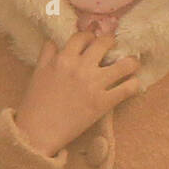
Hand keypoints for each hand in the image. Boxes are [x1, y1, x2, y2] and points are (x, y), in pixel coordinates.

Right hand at [13, 31, 140, 157]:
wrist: (38, 132)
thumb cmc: (34, 104)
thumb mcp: (37, 73)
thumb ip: (46, 54)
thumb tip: (53, 41)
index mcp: (63, 59)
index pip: (82, 37)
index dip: (89, 36)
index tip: (93, 40)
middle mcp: (81, 67)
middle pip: (104, 44)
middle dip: (111, 42)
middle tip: (114, 47)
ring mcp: (94, 84)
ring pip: (124, 65)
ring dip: (131, 62)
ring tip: (132, 64)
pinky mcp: (103, 103)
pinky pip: (127, 89)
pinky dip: (133, 85)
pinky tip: (132, 85)